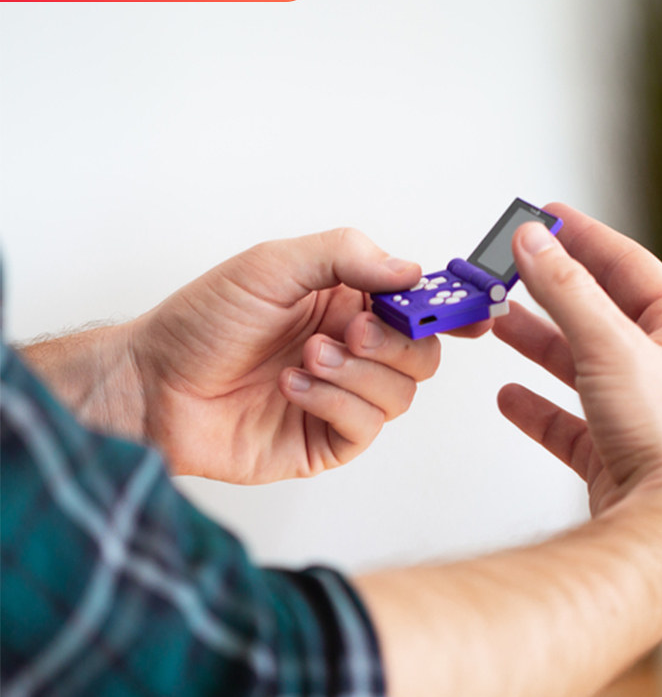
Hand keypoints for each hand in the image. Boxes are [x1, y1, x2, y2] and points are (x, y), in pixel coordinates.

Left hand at [129, 228, 444, 483]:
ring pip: (400, 392)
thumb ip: (347, 257)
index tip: (472, 310)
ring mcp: (340, 397)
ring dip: (357, 372)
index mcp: (346, 302)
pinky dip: (335, 402)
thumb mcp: (274, 265)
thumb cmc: (204, 320)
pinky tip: (292, 386)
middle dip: (394, 342)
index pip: (416, 306)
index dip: (450, 308)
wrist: (154, 383)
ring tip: (308, 358)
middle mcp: (351, 350)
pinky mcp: (324, 439)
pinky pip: (365, 427)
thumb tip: (411, 271)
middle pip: (423, 354)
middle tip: (352, 330)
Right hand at [494, 205, 661, 589]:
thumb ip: (566, 289)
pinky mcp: (610, 450)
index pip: (628, 265)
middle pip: (596, 314)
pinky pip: (565, 419)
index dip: (585, 236)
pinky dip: (535, 406)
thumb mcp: (610, 345)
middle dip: (550, 290)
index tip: (549, 216)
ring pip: (577, 364)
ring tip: (500, 322)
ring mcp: (635, 411)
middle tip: (513, 268)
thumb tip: (534, 241)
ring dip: (537, 344)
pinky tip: (510, 397)